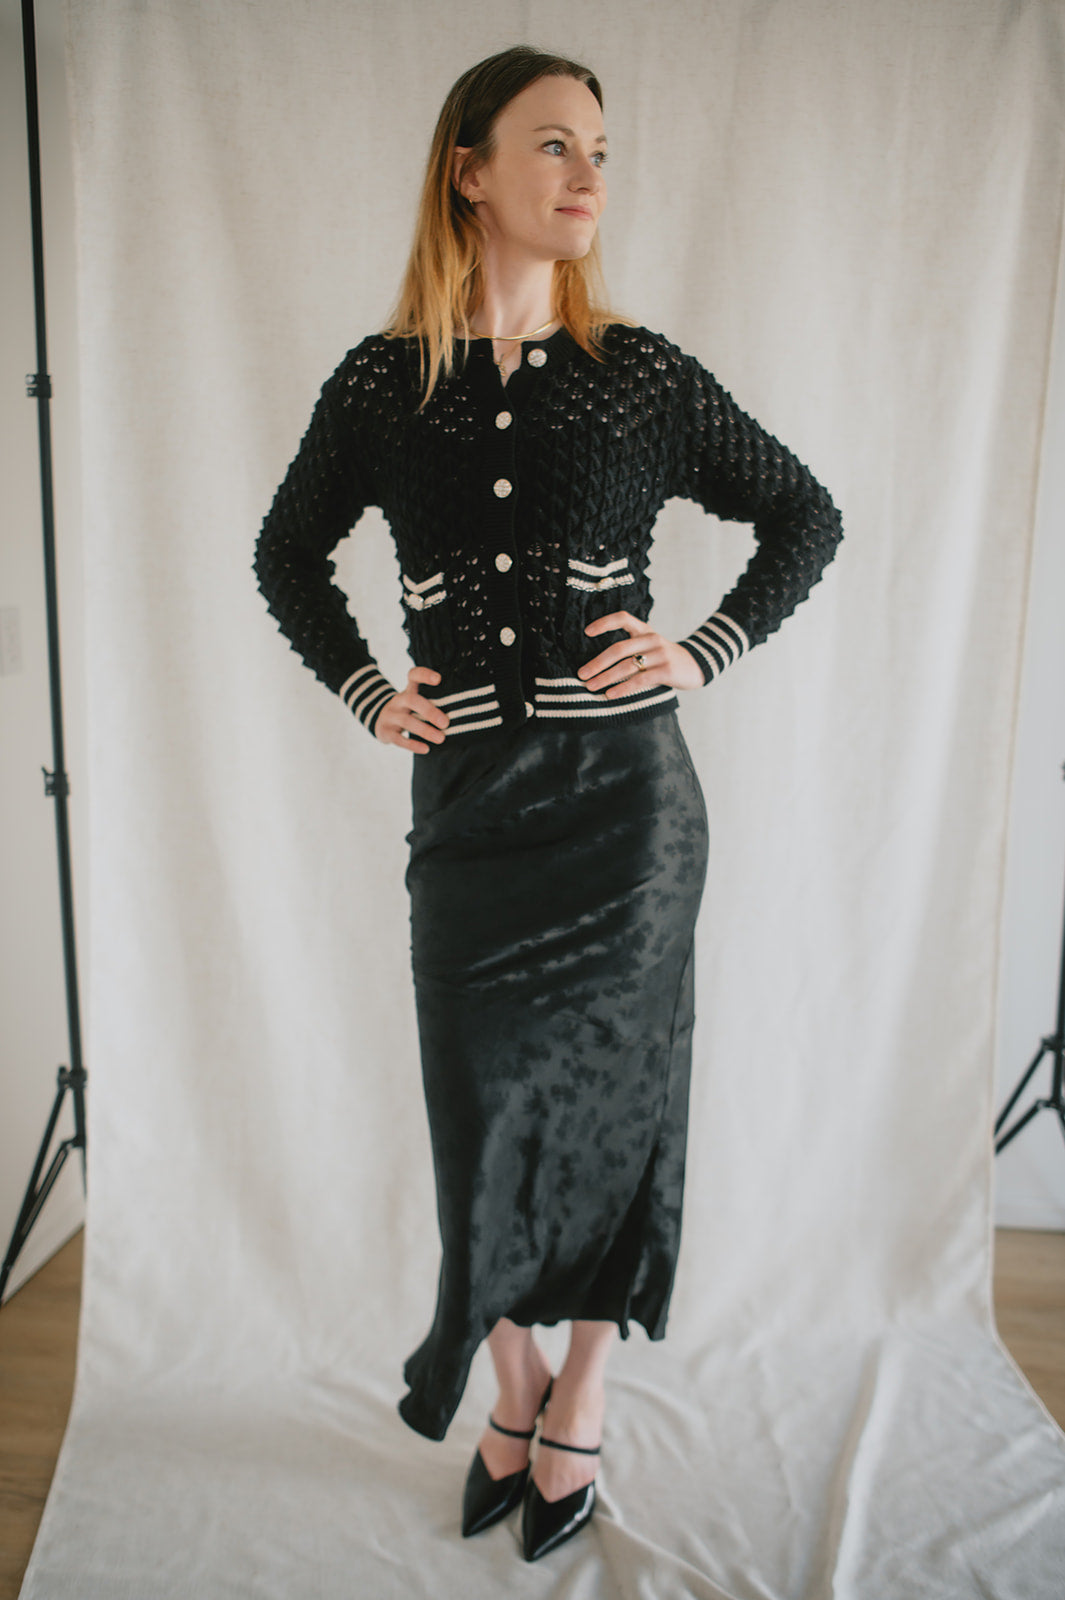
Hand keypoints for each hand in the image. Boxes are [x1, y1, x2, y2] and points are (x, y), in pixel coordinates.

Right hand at [374, 666, 449, 752]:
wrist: (382, 720)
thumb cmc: (410, 710)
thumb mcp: (418, 700)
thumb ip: (434, 701)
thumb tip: (464, 711)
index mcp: (409, 689)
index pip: (414, 675)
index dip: (424, 675)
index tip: (438, 679)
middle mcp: (398, 700)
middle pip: (412, 700)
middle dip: (429, 711)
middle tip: (446, 723)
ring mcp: (390, 715)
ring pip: (407, 721)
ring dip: (425, 730)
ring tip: (441, 738)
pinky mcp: (385, 731)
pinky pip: (399, 739)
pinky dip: (413, 745)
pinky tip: (426, 749)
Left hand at [579, 612, 703, 696]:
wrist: (696, 665)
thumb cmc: (664, 658)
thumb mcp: (649, 646)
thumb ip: (630, 649)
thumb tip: (597, 664)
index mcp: (645, 630)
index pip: (623, 618)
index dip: (604, 623)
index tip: (587, 632)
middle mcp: (652, 639)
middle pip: (619, 649)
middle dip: (597, 663)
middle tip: (582, 674)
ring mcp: (660, 654)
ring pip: (627, 666)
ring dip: (606, 677)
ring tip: (591, 687)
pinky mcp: (667, 670)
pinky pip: (640, 680)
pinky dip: (623, 688)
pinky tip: (611, 694)